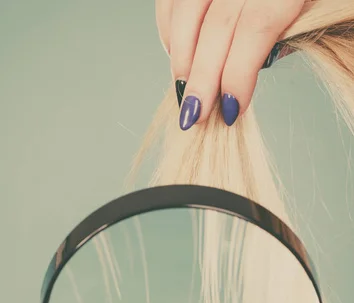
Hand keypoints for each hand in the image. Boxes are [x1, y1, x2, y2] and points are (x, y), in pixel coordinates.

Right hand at [155, 0, 304, 127]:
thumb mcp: (306, 12)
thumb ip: (281, 41)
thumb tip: (241, 84)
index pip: (255, 28)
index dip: (238, 74)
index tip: (230, 111)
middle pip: (215, 27)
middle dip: (202, 78)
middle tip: (195, 116)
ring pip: (185, 14)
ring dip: (180, 61)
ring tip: (184, 92)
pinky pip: (169, 4)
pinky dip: (170, 35)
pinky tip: (179, 57)